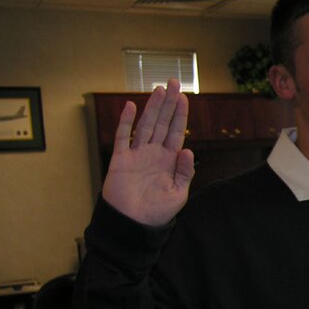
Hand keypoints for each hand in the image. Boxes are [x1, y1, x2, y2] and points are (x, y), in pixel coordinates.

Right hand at [102, 78, 194, 226]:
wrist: (133, 225)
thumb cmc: (157, 212)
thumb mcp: (178, 193)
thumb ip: (185, 172)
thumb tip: (189, 150)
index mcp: (169, 160)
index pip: (176, 132)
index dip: (180, 115)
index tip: (184, 97)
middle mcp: (153, 153)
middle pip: (162, 123)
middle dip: (168, 103)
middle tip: (173, 83)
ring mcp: (136, 155)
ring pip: (145, 125)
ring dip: (152, 108)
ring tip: (159, 90)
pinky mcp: (120, 160)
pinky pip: (123, 137)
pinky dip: (126, 122)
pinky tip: (131, 107)